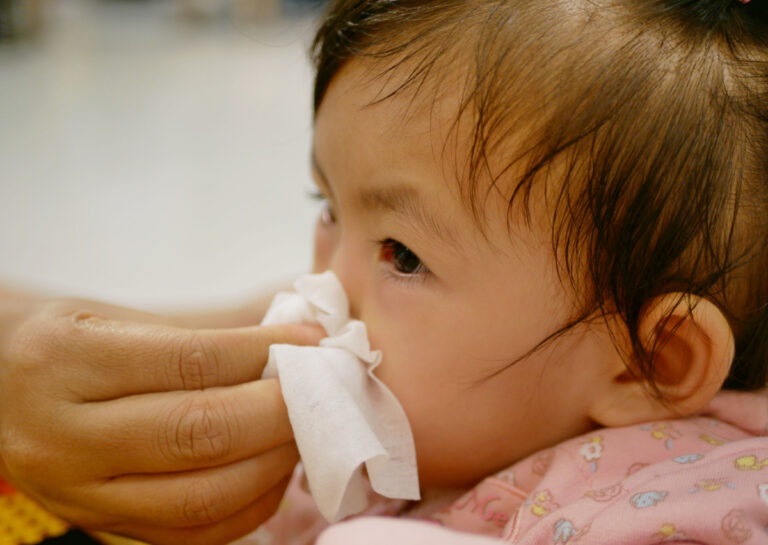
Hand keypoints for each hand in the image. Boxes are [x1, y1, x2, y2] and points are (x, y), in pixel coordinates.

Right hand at [0, 297, 322, 544]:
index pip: (190, 362)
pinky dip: (250, 507)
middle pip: (198, 434)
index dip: (265, 352)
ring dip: (273, 464)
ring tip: (304, 431)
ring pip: (200, 497)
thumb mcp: (117, 320)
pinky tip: (274, 473)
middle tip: (320, 391)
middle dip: (279, 413)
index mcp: (65, 359)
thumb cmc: (71, 345)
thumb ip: (199, 340)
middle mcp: (64, 434)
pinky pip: (192, 534)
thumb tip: (294, 348)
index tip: (312, 341)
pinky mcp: (102, 526)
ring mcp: (79, 493)